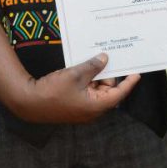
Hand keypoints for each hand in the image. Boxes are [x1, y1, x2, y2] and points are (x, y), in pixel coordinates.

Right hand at [7, 53, 139, 123]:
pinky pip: (86, 91)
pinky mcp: (74, 105)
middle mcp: (92, 110)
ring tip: (91, 60)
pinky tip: (82, 67)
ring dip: (95, 76)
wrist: (29, 103)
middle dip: (107, 74)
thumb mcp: (75, 75)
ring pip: (97, 89)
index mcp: (96, 106)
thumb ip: (92, 66)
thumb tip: (105, 59)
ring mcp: (83, 109)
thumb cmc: (53, 91)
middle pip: (108, 90)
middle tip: (105, 57)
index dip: (129, 82)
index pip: (119, 93)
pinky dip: (87, 80)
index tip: (137, 72)